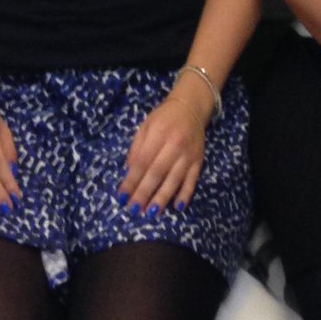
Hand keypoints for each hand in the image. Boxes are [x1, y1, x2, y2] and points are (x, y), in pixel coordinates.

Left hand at [120, 82, 209, 214]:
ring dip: (162, 198)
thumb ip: (136, 149)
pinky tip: (177, 207)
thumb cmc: (163, 118)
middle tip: (133, 210)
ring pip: (174, 180)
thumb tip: (129, 173)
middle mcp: (174, 145)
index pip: (142, 161)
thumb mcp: (145, 126)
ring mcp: (188, 154)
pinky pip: (192, 181)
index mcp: (158, 133)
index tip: (122, 196)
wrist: (190, 107)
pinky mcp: (199, 161)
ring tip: (151, 213)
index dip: (131, 180)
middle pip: (157, 173)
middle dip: (144, 193)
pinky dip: (185, 194)